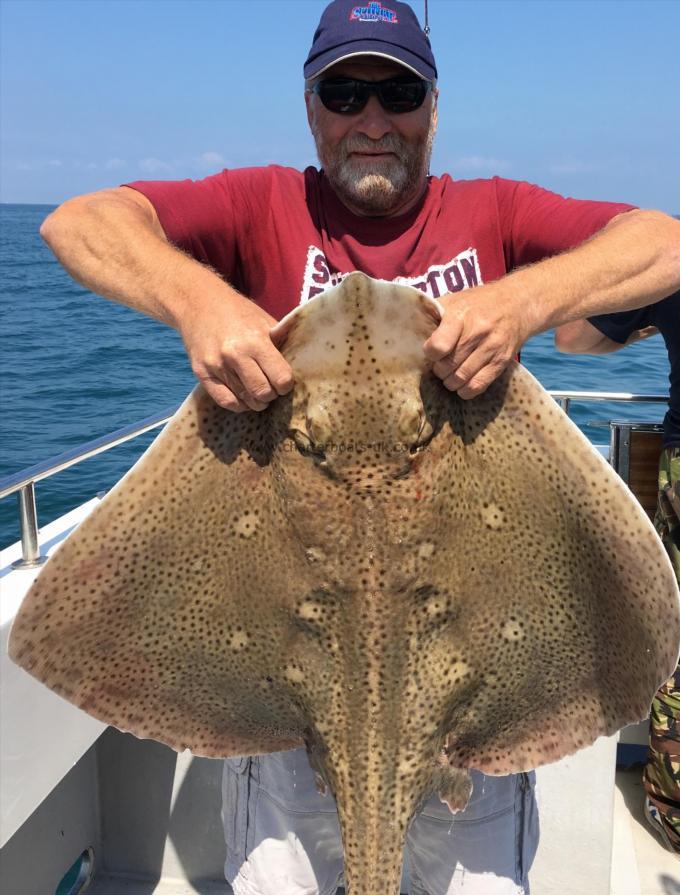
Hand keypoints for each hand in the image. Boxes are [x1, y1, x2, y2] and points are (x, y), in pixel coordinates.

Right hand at [179, 291, 293, 411]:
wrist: (199, 302)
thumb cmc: (238, 312)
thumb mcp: (265, 321)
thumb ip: (281, 343)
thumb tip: (302, 365)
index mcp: (256, 341)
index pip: (281, 379)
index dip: (286, 384)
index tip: (284, 381)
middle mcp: (235, 355)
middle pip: (263, 393)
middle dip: (272, 395)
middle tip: (272, 388)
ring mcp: (217, 365)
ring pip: (246, 400)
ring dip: (256, 401)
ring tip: (259, 392)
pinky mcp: (202, 373)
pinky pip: (226, 401)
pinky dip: (239, 404)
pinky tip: (244, 397)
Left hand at [423, 285, 528, 398]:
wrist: (519, 303)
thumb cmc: (478, 303)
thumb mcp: (455, 300)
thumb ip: (433, 315)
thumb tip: (409, 331)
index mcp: (460, 315)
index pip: (438, 346)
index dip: (430, 353)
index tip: (431, 351)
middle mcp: (477, 332)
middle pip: (447, 366)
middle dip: (438, 369)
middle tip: (439, 365)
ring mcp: (491, 348)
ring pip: (461, 379)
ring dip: (450, 382)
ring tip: (449, 375)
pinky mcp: (501, 362)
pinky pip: (478, 386)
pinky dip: (465, 390)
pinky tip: (462, 384)